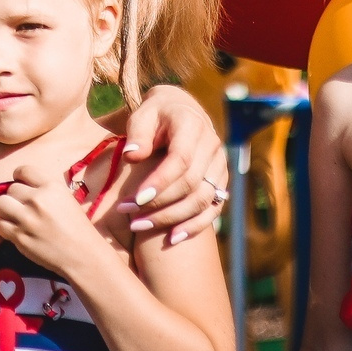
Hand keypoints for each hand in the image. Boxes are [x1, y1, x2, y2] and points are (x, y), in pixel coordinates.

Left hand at [0, 165, 119, 281]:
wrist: (82, 255)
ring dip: (5, 210)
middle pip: (11, 189)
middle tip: (22, 208)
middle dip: (15, 198)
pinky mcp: (19, 236)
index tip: (21, 186)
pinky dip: (5, 227)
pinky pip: (0, 224)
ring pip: (1, 204)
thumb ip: (44, 189)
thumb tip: (21, 184)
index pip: (23, 170)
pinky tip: (16, 230)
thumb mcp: (65, 198)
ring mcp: (27, 218)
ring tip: (15, 218)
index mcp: (51, 187)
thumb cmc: (76, 227)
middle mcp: (38, 199)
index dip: (19, 178)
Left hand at [117, 83, 228, 245]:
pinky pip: (212, 208)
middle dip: (160, 205)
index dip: (159, 183)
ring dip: (172, 218)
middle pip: (191, 184)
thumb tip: (132, 156)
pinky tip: (172, 239)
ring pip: (203, 200)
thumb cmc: (154, 115)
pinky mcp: (220, 182)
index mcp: (192, 125)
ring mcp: (219, 165)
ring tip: (140, 227)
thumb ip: (138, 134)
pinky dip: (194, 225)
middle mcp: (211, 146)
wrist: (179, 111)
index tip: (135, 200)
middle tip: (130, 218)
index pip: (180, 160)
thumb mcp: (142, 115)